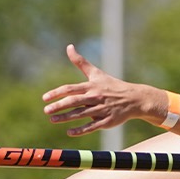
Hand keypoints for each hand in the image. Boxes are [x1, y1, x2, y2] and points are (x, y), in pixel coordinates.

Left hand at [42, 45, 163, 136]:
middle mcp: (95, 97)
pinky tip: (69, 132)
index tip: (45, 98)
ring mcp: (102, 109)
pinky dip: (81, 130)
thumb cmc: (112, 85)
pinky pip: (93, 126)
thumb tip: (69, 46)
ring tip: (52, 120)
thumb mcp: (97, 73)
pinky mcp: (108, 120)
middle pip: (74, 101)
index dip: (57, 93)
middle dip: (59, 106)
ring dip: (66, 117)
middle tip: (46, 110)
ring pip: (81, 114)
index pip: (71, 89)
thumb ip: (80, 62)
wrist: (134, 99)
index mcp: (91, 86)